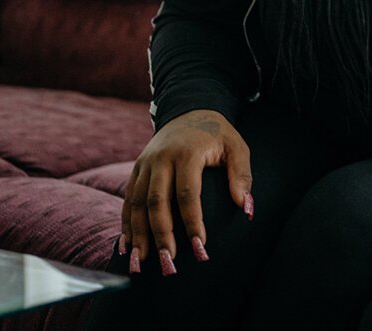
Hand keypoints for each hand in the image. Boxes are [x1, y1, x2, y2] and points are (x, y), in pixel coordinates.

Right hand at [120, 109, 251, 274]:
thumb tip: (245, 207)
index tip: (200, 247)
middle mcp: (161, 158)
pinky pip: (128, 199)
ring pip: (137, 203)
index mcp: (187, 153)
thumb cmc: (216, 133)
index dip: (193, 222)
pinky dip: (126, 223)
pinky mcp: (136, 169)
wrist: (188, 109)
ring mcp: (145, 163)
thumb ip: (242, 174)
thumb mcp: (236, 146)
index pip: (188, 193)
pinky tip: (128, 246)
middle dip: (161, 234)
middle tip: (169, 262)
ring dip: (138, 234)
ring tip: (142, 262)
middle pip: (156, 202)